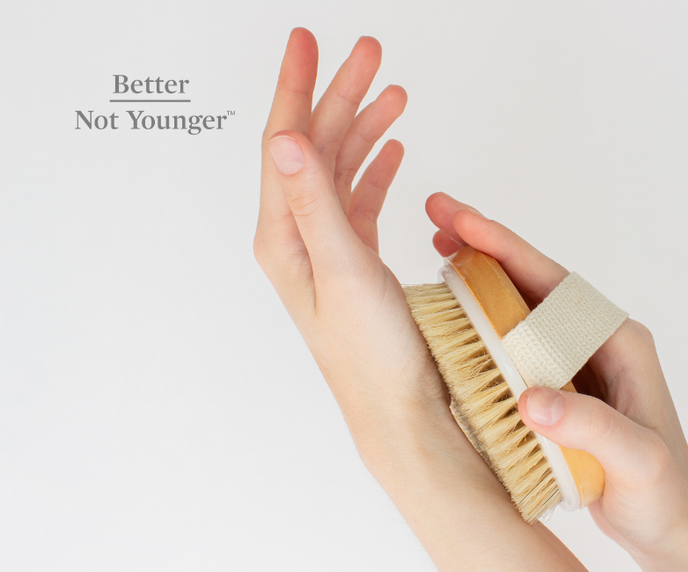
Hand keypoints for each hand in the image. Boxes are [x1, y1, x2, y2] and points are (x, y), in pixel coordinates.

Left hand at [255, 28, 585, 570]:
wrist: (398, 409)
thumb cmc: (372, 355)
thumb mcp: (344, 271)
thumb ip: (315, 202)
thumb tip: (283, 136)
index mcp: (284, 235)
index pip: (285, 143)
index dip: (297, 86)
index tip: (307, 40)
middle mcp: (298, 237)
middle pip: (315, 146)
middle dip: (341, 94)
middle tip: (369, 52)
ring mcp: (327, 249)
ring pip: (341, 168)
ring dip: (364, 126)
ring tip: (391, 91)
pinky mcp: (355, 264)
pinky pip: (360, 199)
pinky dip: (376, 166)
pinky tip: (393, 149)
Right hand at [426, 193, 687, 571]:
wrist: (671, 525)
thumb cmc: (663, 491)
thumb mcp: (634, 458)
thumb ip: (588, 426)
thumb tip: (530, 398)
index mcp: (620, 342)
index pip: (556, 285)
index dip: (507, 250)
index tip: (465, 224)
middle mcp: (598, 342)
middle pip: (534, 282)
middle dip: (486, 246)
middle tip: (437, 215)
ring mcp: (578, 362)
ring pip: (522, 307)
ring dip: (482, 278)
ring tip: (439, 249)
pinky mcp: (562, 387)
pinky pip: (516, 343)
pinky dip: (484, 322)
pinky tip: (457, 317)